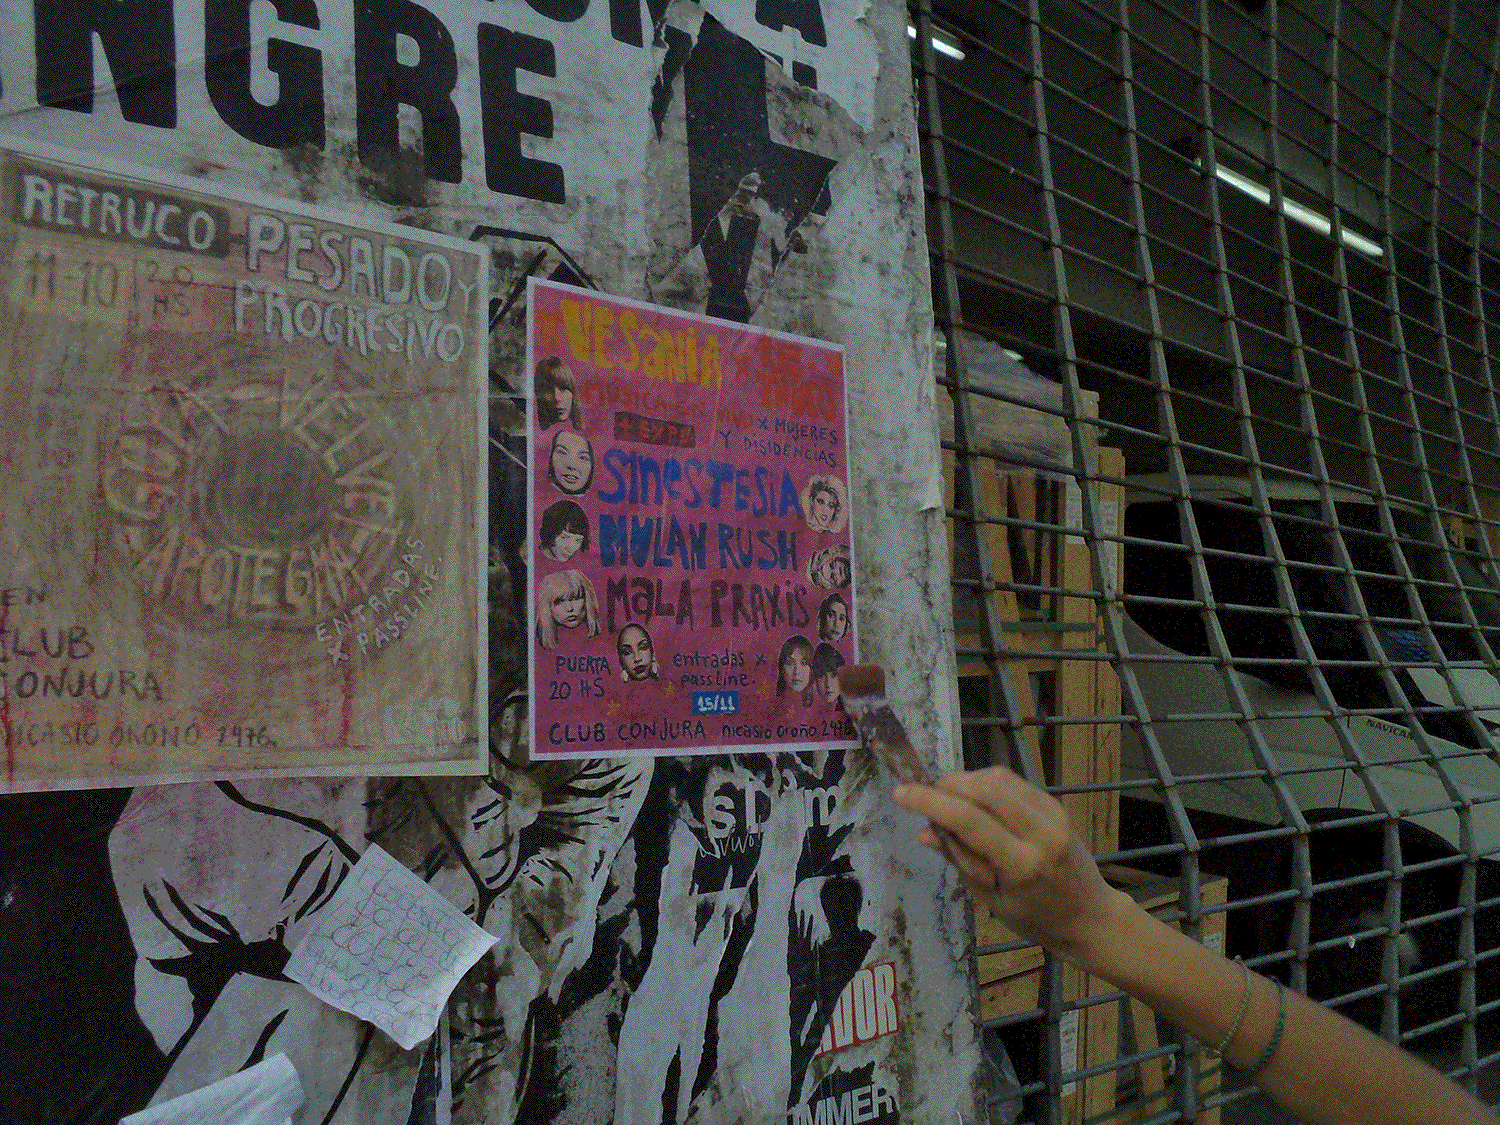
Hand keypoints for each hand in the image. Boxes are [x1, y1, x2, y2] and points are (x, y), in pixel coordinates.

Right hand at [893, 767, 1131, 967]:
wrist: (1090, 916)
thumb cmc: (1036, 918)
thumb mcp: (991, 899)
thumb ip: (959, 860)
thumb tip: (923, 831)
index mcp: (1022, 865)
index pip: (970, 820)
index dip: (930, 801)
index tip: (902, 793)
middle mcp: (1041, 833)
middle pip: (986, 787)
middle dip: (949, 785)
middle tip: (929, 798)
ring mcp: (1053, 815)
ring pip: (1000, 777)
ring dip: (967, 781)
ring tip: (952, 802)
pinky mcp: (1056, 805)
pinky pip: (1014, 782)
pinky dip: (987, 785)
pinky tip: (977, 802)